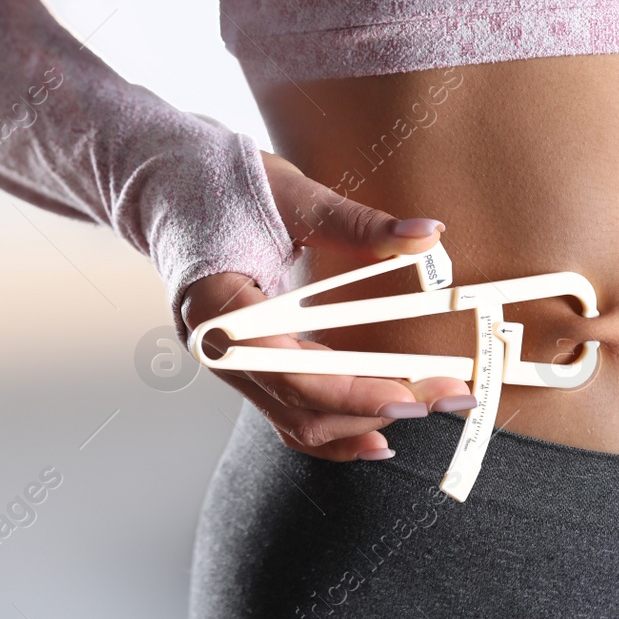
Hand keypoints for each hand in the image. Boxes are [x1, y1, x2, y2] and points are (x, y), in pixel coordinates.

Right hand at [180, 151, 475, 460]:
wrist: (170, 185)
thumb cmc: (222, 183)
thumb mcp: (295, 196)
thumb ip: (359, 223)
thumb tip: (427, 234)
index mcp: (218, 306)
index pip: (292, 368)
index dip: (356, 389)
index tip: (414, 391)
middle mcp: (217, 349)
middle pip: (301, 406)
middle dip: (379, 407)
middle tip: (448, 393)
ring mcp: (228, 364)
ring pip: (297, 421)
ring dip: (364, 422)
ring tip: (429, 404)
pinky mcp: (245, 366)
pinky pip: (289, 414)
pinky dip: (335, 430)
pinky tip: (379, 435)